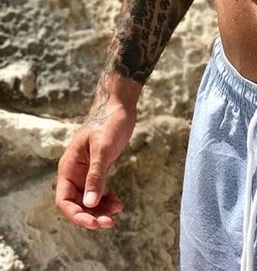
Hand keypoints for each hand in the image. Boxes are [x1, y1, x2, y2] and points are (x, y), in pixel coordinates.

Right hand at [55, 96, 136, 229]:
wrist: (119, 106)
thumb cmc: (109, 123)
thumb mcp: (103, 148)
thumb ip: (95, 175)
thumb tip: (90, 203)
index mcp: (68, 167)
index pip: (64, 200)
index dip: (76, 215)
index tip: (93, 222)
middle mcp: (74, 172)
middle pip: (76, 204)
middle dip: (90, 216)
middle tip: (109, 222)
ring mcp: (85, 172)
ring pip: (87, 201)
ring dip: (100, 210)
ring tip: (117, 210)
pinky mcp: (97, 170)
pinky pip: (97, 192)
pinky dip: (106, 200)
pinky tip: (118, 201)